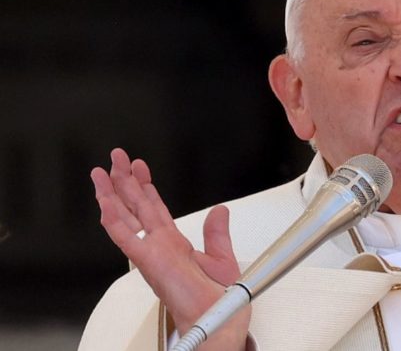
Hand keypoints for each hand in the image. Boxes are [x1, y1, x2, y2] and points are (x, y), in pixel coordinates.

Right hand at [91, 148, 249, 349]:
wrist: (219, 321)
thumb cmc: (217, 301)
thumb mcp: (222, 259)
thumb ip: (217, 234)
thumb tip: (220, 210)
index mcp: (174, 245)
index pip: (155, 209)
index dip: (146, 185)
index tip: (139, 166)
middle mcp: (159, 247)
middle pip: (136, 206)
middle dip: (125, 180)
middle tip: (116, 157)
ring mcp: (152, 253)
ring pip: (125, 217)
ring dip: (112, 194)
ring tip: (102, 172)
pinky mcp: (149, 262)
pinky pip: (126, 239)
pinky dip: (114, 220)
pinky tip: (105, 203)